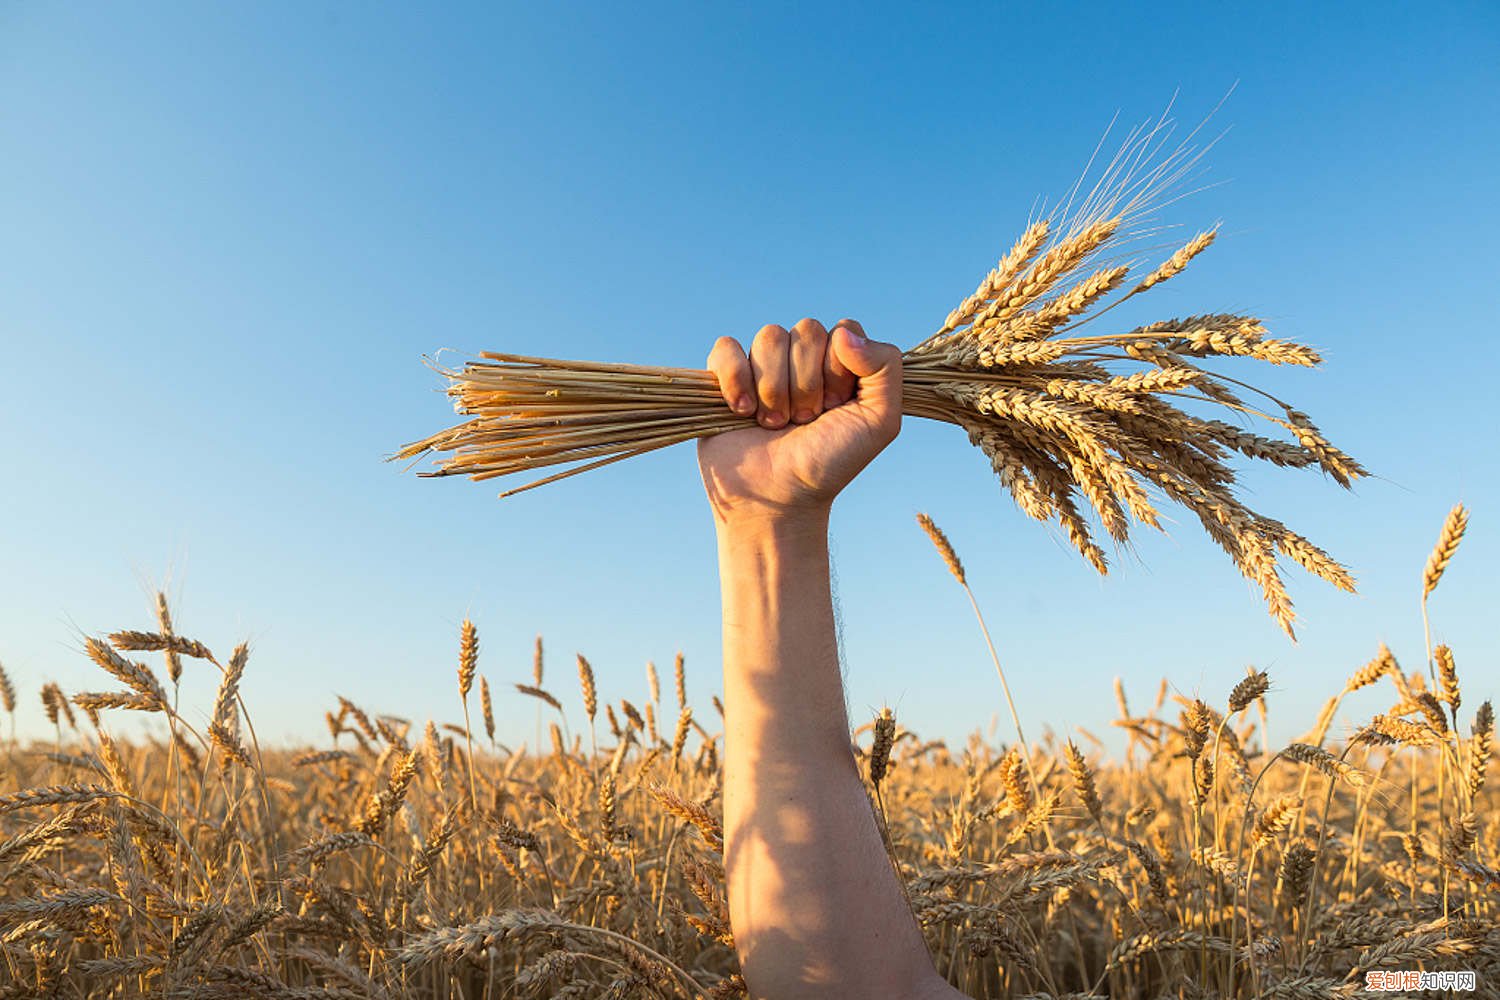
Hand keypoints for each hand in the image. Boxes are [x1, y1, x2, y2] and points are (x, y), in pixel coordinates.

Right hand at [697, 317, 902, 524]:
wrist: (778, 500)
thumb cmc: (828, 464)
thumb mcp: (878, 422)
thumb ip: (885, 367)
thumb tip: (844, 332)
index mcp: (839, 364)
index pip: (843, 330)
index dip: (838, 370)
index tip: (834, 409)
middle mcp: (801, 360)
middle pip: (805, 330)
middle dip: (807, 382)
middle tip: (804, 421)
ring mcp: (762, 366)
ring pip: (769, 337)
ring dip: (773, 388)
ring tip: (774, 423)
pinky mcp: (723, 377)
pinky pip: (726, 347)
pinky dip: (735, 379)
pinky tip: (742, 411)